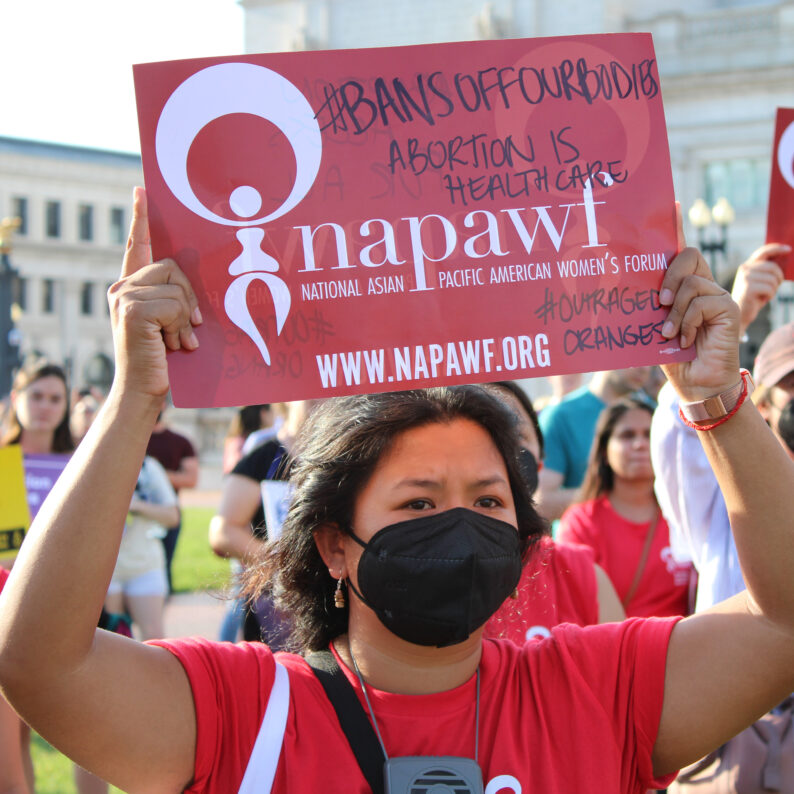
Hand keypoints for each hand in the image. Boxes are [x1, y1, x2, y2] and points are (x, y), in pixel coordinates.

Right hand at [107, 188, 201, 399]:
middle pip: (172, 267)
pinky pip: (174, 304)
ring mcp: (123, 296)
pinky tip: (173, 345)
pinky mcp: (131, 309)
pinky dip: (180, 326)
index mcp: (132, 288)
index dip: (141, 219)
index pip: (138, 246)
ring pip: (177, 288)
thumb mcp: (170, 324)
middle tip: (189, 329)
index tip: (142, 191)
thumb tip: (195, 283)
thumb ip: (175, 300)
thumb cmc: (163, 360)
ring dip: (186, 318)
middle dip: (189, 298)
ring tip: (176, 341)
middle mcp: (122, 287)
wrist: (143, 392)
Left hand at [659, 205, 740, 400]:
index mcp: (682, 285)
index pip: (678, 250)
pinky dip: (687, 322)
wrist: (694, 382)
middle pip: (687, 254)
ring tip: (669, 333)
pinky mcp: (728, 306)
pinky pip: (701, 302)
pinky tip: (686, 339)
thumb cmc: (672, 355)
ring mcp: (717, 294)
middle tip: (657, 302)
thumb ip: (647, 304)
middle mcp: (701, 284)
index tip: (670, 204)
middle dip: (668, 275)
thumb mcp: (652, 326)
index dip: (675, 226)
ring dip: (674, 311)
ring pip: (690, 283)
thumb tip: (619, 287)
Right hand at [731, 244, 788, 333]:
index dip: (776, 249)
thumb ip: (767, 271)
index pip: (762, 252)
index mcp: (747, 266)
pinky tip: (762, 300)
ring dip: (774, 289)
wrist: (740, 315)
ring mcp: (745, 278)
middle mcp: (745, 269)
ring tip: (766, 295)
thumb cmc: (754, 298)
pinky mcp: (748, 288)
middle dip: (779, 278)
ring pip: (773, 279)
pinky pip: (770, 289)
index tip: (788, 249)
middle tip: (776, 286)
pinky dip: (770, 296)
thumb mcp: (760, 281)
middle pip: (772, 267)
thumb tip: (785, 262)